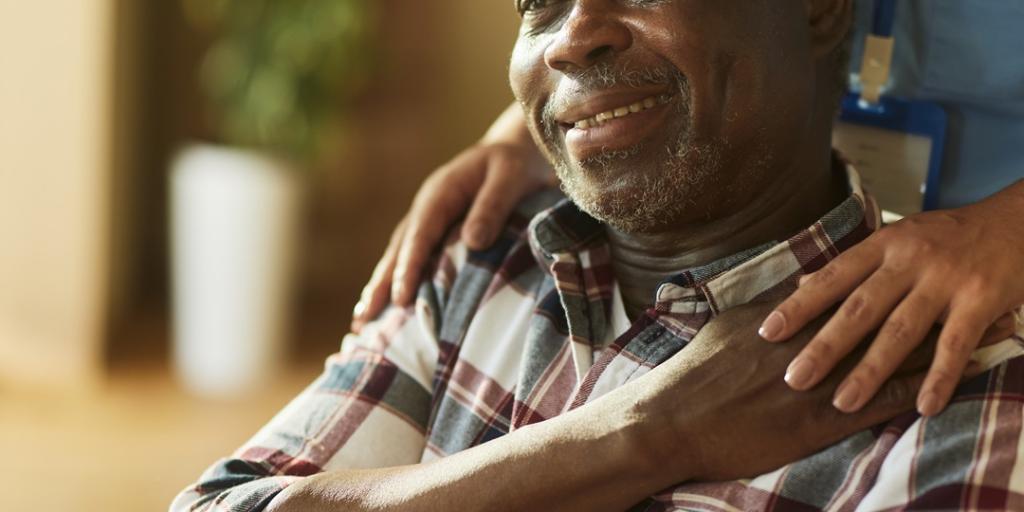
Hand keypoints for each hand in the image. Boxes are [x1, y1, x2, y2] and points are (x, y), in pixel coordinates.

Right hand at [351, 104, 551, 331]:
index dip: (408, 268)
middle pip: (398, 250)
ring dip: (381, 287)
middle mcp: (426, 208)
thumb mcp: (509, 176)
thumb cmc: (513, 163)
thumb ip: (492, 206)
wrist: (514, 149)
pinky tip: (390, 306)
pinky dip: (400, 280)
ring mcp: (428, 219)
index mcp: (439, 193)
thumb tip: (473, 242)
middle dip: (380, 285)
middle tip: (361, 319)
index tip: (400, 299)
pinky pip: (414, 258)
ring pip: (399, 256)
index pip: (419, 236)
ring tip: (360, 320)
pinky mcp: (437, 230)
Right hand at [644, 300, 958, 481]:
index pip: (853, 289)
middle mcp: (812, 342)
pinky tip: (949, 386)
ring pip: (890, 357)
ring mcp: (819, 381)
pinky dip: (917, 391)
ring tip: (985, 328)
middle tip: (971, 282)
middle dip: (929, 300)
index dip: (895, 276)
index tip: (930, 261)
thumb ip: (772, 303)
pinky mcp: (820, 421)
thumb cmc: (698, 373)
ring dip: (937, 343)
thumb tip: (804, 283)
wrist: (675, 419)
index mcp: (790, 315)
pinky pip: (881, 404)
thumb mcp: (732, 325)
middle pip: (883, 315)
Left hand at [758, 180, 1023, 416]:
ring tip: (842, 402)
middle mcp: (910, 260)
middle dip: (825, 345)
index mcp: (884, 244)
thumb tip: (800, 283)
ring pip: (901, 330)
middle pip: (860, 307)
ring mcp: (946, 280)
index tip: (768, 332)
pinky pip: (956, 344)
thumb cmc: (947, 237)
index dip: (799, 304)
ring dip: (870, 370)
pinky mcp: (982, 299)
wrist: (1019, 220)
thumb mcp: (898, 238)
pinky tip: (922, 406)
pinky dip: (939, 377)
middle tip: (794, 379)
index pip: (833, 276)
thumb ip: (854, 265)